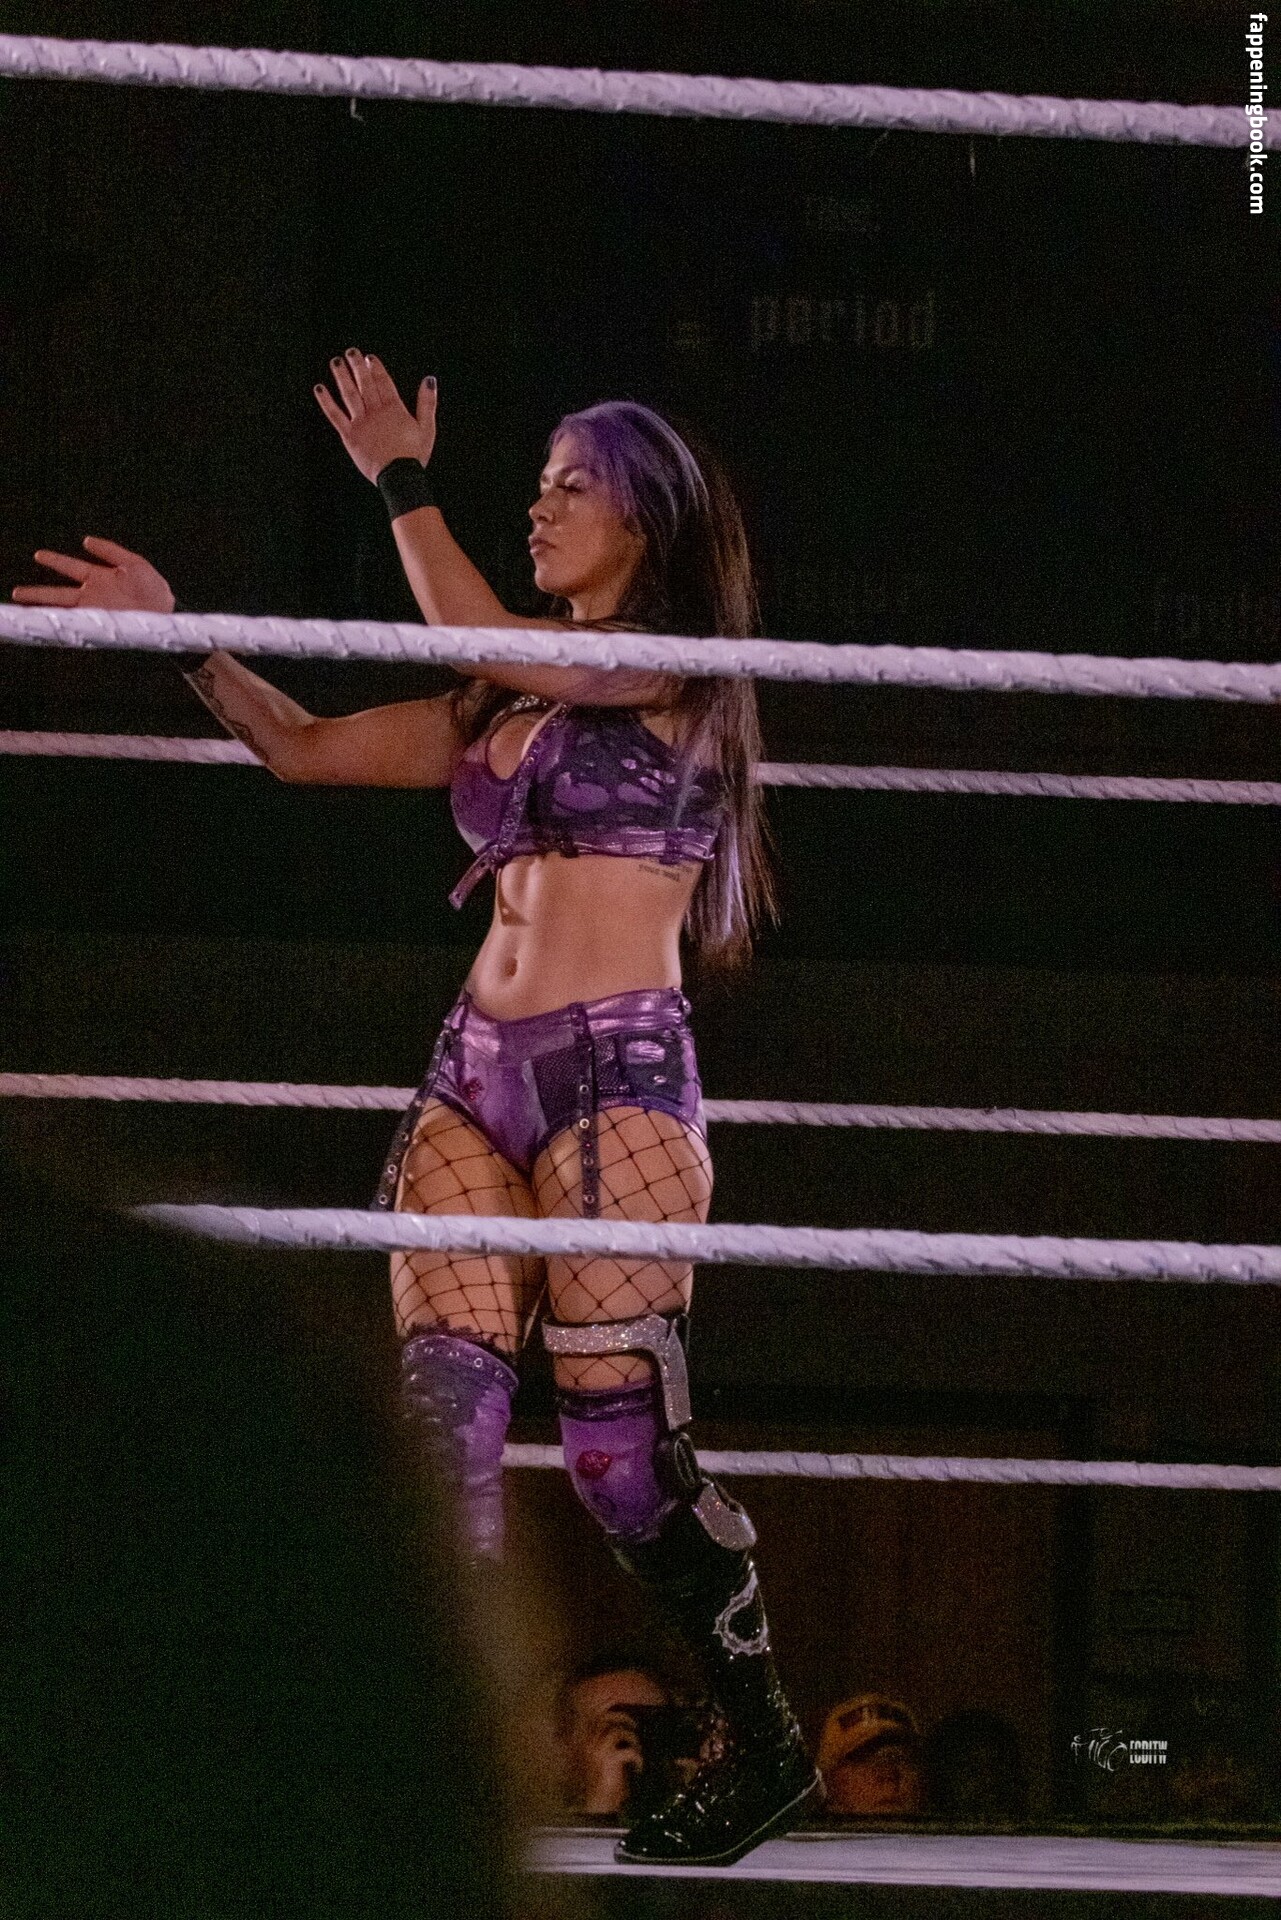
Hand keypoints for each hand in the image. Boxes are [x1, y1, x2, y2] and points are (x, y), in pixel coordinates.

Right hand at [12, 536, 174, 612]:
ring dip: (44, 608)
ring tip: (23, 607)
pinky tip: (49, 622)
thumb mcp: (134, 563)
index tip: (38, 555)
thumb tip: (85, 540)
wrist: (167, 614)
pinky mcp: (100, 625)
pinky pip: (77, 623)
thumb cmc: (155, 589)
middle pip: (59, 593)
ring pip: (62, 609)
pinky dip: (62, 622)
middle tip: (16, 593)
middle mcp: (93, 595)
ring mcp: (95, 611)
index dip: (55, 561)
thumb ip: (110, 550)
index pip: (71, 567)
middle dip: (38, 593)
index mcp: (99, 578)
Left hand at [314, 349, 436, 483]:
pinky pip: (335, 415)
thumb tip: (429, 380)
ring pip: (349, 394)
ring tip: (336, 362)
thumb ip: (427, 402)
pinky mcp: (350, 435)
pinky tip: (320, 389)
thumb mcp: (427, 428)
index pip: (383, 381)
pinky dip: (326, 401)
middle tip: (351, 352)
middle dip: (357, 366)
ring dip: (342, 376)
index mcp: (394, 409)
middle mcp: (376, 411)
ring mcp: (361, 423)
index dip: (375, 368)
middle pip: (365, 383)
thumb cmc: (414, 455)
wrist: (399, 477)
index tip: (368, 358)